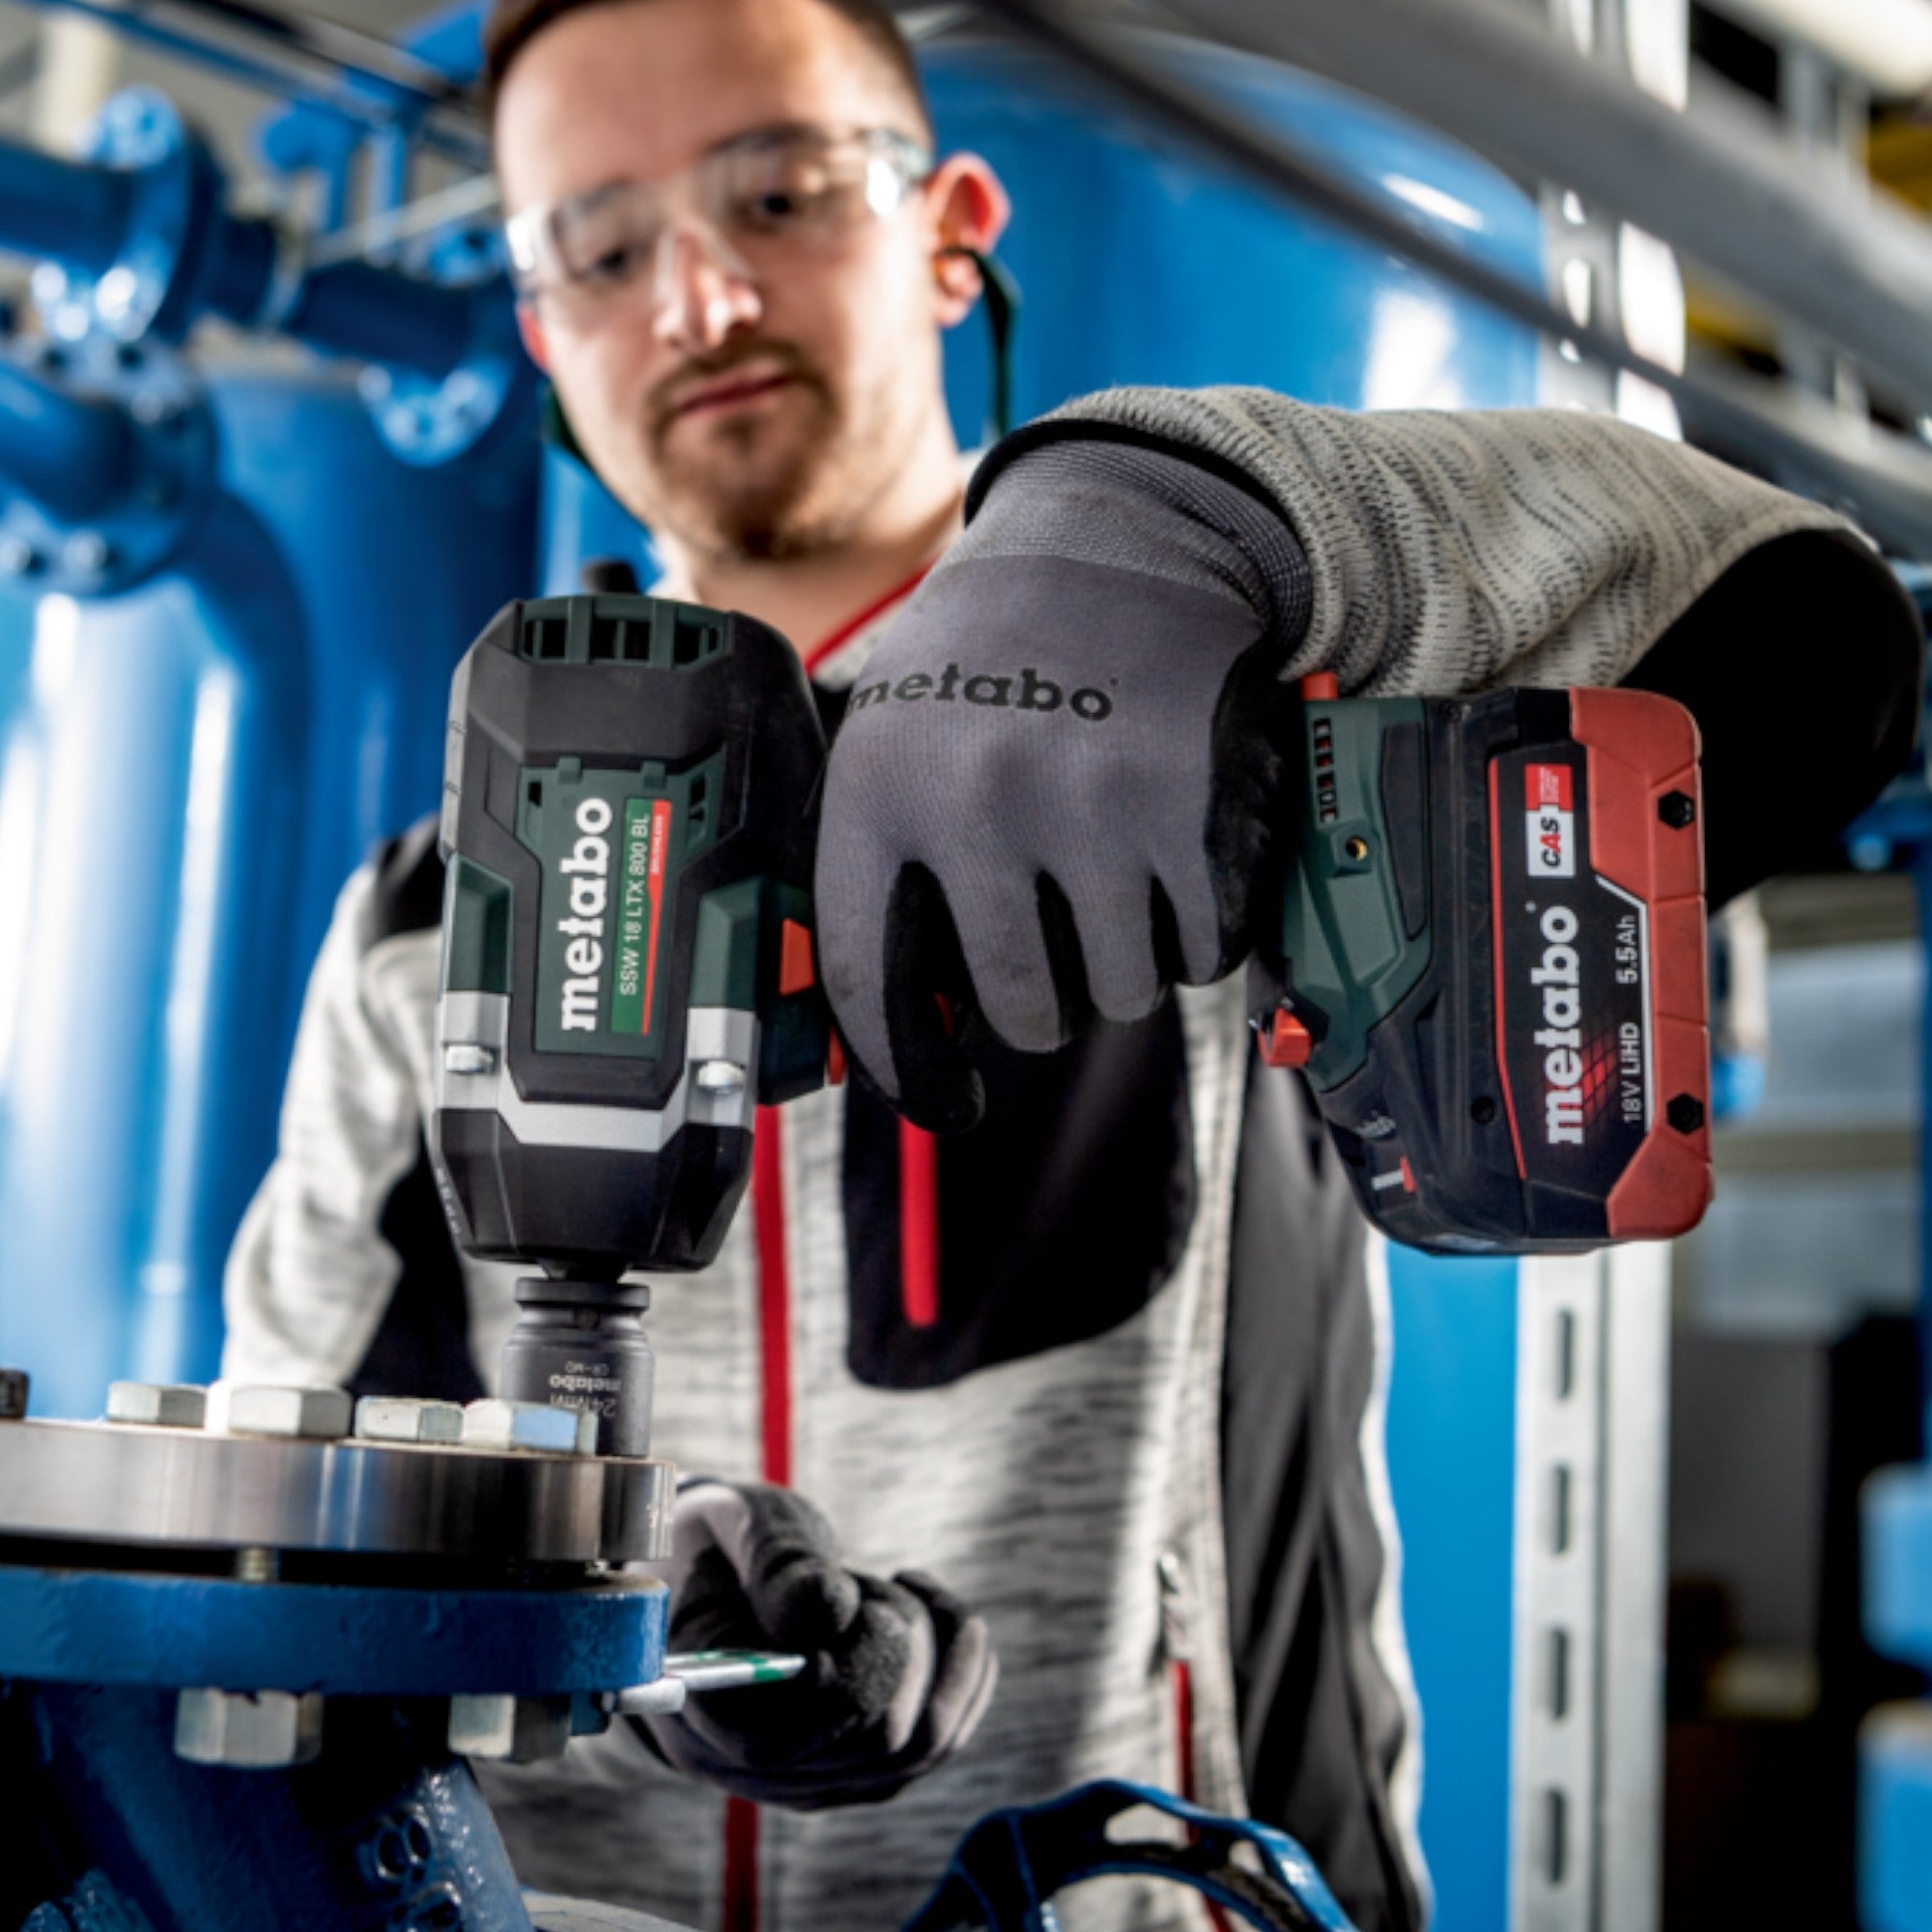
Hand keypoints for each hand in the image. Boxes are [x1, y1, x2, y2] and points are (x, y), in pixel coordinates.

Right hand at [632, 1479, 996, 1809]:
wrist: (717, 1570)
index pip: (783, 1739)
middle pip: (876, 1740)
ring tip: (898, 1589)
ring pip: (920, 1744)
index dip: (851, 1667)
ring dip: (937, 1650)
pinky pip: (939, 1739)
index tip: (859, 1592)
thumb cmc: (727, 1539)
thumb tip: (830, 1609)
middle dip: (905, 1639)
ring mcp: (814, 1776)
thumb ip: (777, 1563)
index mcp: (699, 1707)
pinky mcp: (860, 1768)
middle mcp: (754, 1766)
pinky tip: (937, 1612)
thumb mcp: (740, 1524)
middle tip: (879, 1580)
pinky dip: (962, 1670)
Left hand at [815, 435, 1311, 1130]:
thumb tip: (870, 1015)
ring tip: (1111, 909)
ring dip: (1121, 974)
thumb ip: (877, 856)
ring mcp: (1088, 809)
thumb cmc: (990, 655)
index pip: (866, 973)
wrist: (1112, 542)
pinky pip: (1199, 951)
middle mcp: (976, 802)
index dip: (903, 1062)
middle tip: (1048, 991)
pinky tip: (1171, 888)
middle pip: (1018, 1005)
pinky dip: (1194, 944)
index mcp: (880, 788)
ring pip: (1117, 991)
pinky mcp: (1186, 810)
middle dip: (1039, 1016)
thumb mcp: (891, 730)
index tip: (940, 1097)